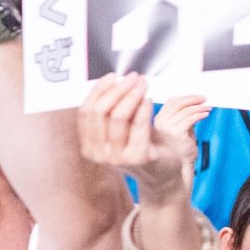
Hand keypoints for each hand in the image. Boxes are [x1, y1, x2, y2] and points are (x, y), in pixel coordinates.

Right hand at [74, 74, 205, 206]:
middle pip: (100, 112)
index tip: (112, 76)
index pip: (86, 112)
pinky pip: (138, 125)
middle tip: (132, 77)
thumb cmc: (143, 147)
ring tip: (142, 84)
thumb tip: (110, 81)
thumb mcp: (121, 131)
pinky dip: (142, 108)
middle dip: (117, 90)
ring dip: (131, 95)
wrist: (164, 174)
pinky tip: (148, 98)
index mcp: (89, 147)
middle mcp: (99, 154)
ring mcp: (117, 158)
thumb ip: (111, 113)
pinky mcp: (138, 157)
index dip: (98, 91)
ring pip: (117, 116)